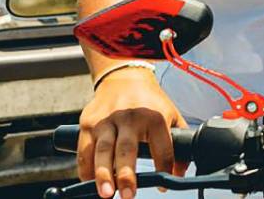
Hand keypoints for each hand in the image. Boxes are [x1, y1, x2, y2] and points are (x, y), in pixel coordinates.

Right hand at [78, 68, 187, 197]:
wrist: (124, 77)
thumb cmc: (150, 102)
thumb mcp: (170, 115)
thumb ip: (178, 142)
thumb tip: (180, 173)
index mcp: (155, 117)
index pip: (162, 147)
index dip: (164, 167)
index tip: (163, 185)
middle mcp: (130, 117)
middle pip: (127, 149)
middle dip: (127, 174)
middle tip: (129, 195)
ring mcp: (107, 120)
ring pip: (103, 150)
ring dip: (103, 174)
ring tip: (106, 193)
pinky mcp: (89, 122)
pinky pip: (84, 149)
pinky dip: (85, 168)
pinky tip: (89, 181)